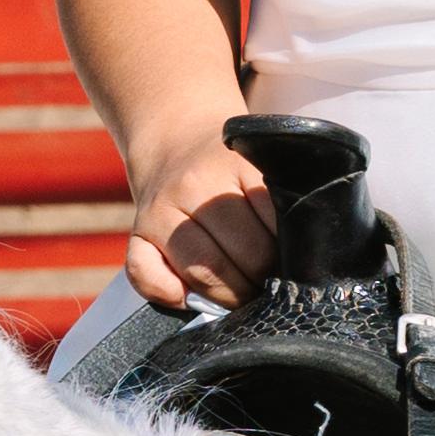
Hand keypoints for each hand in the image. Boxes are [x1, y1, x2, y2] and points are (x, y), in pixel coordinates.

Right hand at [122, 125, 277, 314]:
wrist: (174, 138)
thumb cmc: (228, 165)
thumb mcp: (261, 166)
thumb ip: (279, 204)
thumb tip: (298, 260)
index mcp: (237, 165)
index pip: (277, 226)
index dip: (291, 255)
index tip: (293, 263)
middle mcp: (194, 185)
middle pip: (245, 255)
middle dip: (264, 280)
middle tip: (268, 282)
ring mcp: (161, 211)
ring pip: (203, 272)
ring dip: (229, 296)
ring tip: (241, 292)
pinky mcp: (136, 234)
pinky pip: (147, 278)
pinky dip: (174, 297)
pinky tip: (192, 294)